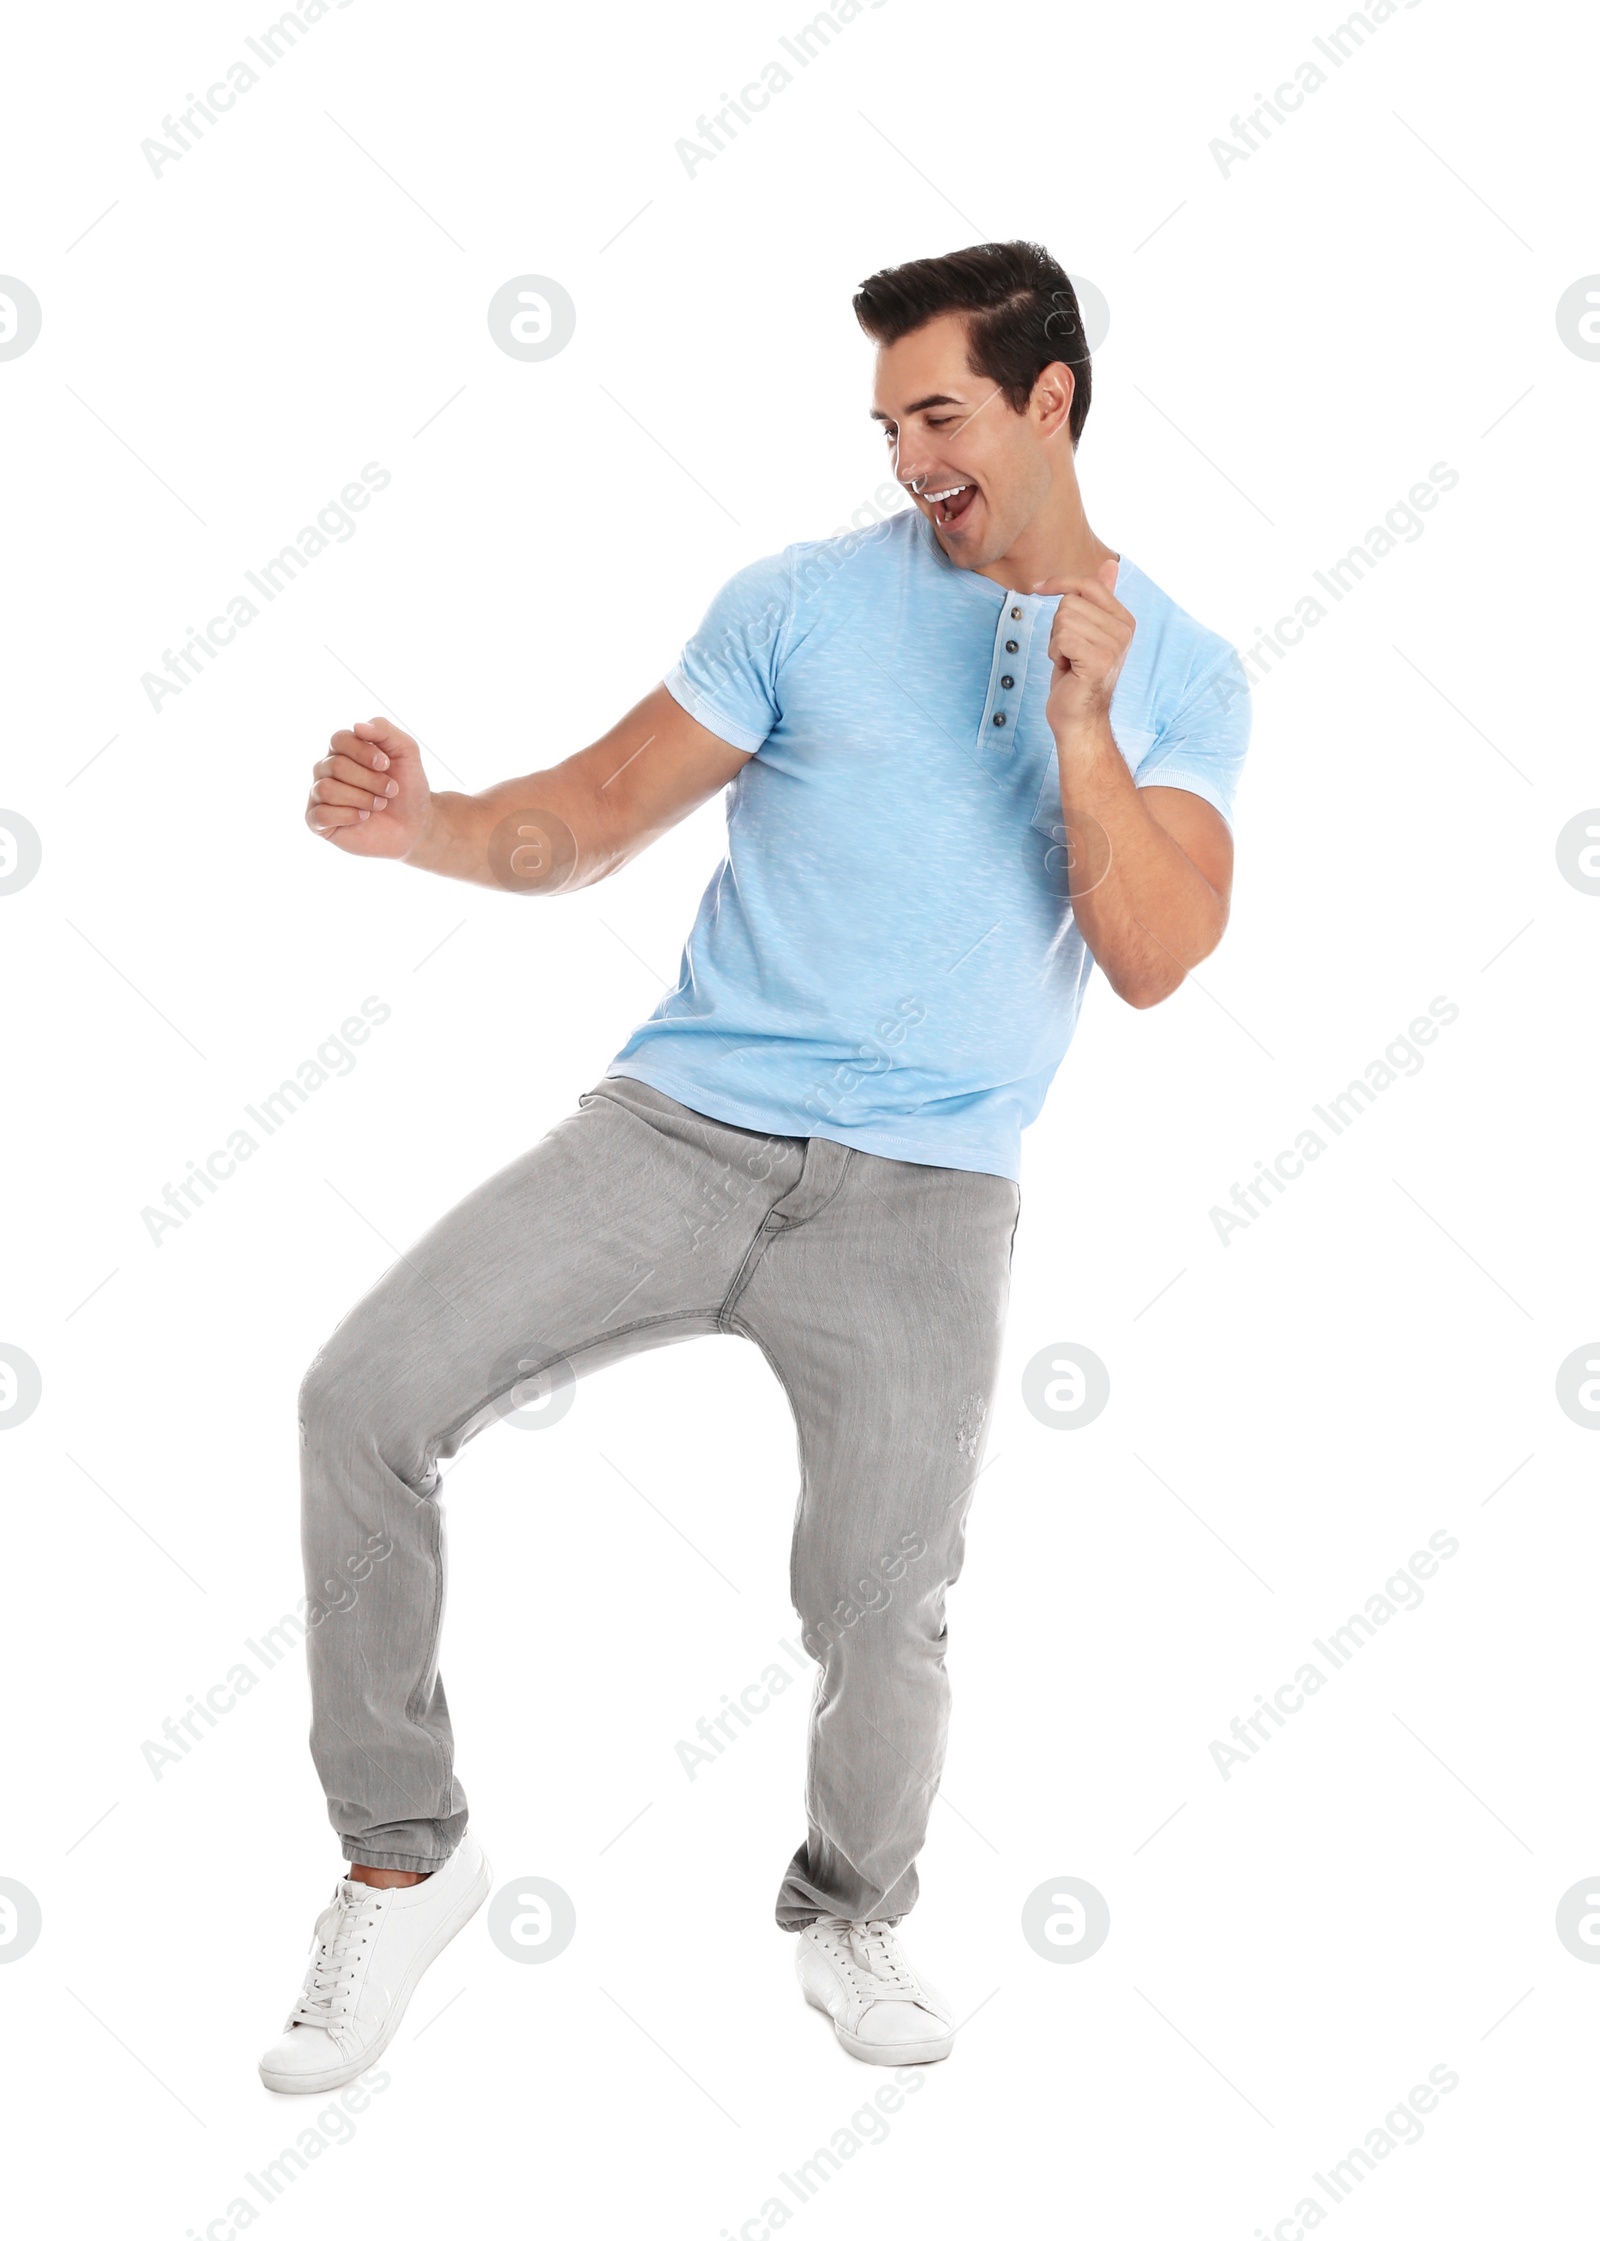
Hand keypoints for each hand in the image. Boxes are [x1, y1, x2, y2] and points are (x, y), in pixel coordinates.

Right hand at [305, 718, 430, 859]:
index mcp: (342, 750)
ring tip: (379, 805)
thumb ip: (384, 730)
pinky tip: (363, 817)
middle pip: (336, 766)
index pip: (339, 739)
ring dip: (361, 798)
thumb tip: (357, 726)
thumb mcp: (406, 751)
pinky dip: (348, 816)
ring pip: (327, 789)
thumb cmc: (407, 787)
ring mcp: (319, 795)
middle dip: (370, 780)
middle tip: (390, 790)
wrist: (414, 825)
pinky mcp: (318, 822)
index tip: (386, 764)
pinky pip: (320, 815)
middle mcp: (326, 769)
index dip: (364, 752)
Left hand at [1033, 559, 1134, 734]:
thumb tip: (1109, 563)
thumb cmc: (1077, 676)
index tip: (1038, 587)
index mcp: (1124, 619)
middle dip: (1058, 628)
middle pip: (1069, 602)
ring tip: (1068, 661)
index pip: (1088, 584)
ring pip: (1063, 619)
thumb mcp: (1086, 631)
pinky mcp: (1099, 659)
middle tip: (1068, 652)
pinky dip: (1055, 654)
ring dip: (1056, 642)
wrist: (1078, 718)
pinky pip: (1061, 638)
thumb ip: (1099, 598)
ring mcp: (1114, 645)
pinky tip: (1066, 669)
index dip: (1060, 582)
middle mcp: (1124, 630)